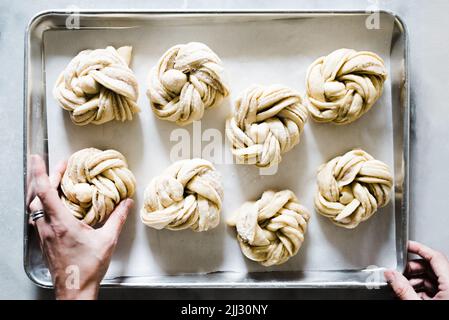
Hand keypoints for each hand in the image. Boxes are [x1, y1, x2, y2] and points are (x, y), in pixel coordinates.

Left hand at [28, 155, 133, 299]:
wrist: (74, 288)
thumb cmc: (87, 267)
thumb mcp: (107, 240)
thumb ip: (117, 219)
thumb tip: (127, 203)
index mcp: (61, 223)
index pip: (45, 192)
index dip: (40, 172)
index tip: (37, 158)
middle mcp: (48, 226)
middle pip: (37, 195)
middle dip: (43, 177)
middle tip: (56, 166)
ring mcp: (44, 234)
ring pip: (36, 206)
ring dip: (42, 190)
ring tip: (55, 181)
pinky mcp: (46, 240)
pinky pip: (40, 215)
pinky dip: (46, 203)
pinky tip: (57, 204)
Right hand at [384, 240, 448, 299]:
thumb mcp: (417, 303)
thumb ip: (403, 288)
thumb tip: (391, 275)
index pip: (435, 256)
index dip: (419, 248)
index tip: (407, 245)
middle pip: (431, 267)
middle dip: (412, 268)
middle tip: (398, 272)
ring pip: (432, 278)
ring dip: (414, 280)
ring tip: (401, 286)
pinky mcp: (448, 298)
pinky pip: (436, 288)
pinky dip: (421, 289)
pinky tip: (409, 294)